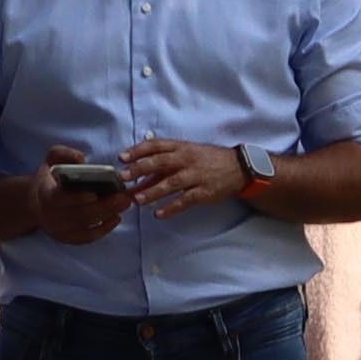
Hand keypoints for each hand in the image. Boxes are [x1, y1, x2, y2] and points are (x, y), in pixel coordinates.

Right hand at [32, 152, 134, 243]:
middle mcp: (50, 215)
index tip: (94, 194)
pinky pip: (88, 237)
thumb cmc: (48, 179)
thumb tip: (82, 160)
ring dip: (107, 215)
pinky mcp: (67, 238)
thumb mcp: (50, 160)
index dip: (76, 198)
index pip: (58, 199)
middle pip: (78, 214)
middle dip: (104, 207)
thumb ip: (64, 153)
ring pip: (86, 226)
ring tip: (124, 203)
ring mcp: (58, 230)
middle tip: (124, 197)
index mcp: (44, 194)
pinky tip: (116, 217)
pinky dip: (104, 229)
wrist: (34, 203)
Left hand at [120, 136, 255, 217]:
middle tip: (124, 177)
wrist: (238, 168)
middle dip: (141, 169)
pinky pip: (186, 200)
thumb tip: (134, 180)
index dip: (138, 150)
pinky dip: (172, 207)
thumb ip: (160, 167)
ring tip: (137, 199)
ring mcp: (197, 175)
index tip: (122, 157)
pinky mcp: (205, 191)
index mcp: (180, 147)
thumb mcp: (185, 155)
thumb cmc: (204, 160)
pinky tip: (159, 214)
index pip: (156, 145)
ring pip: (172, 183)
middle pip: (161, 162)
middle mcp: (187, 159)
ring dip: (153, 191)